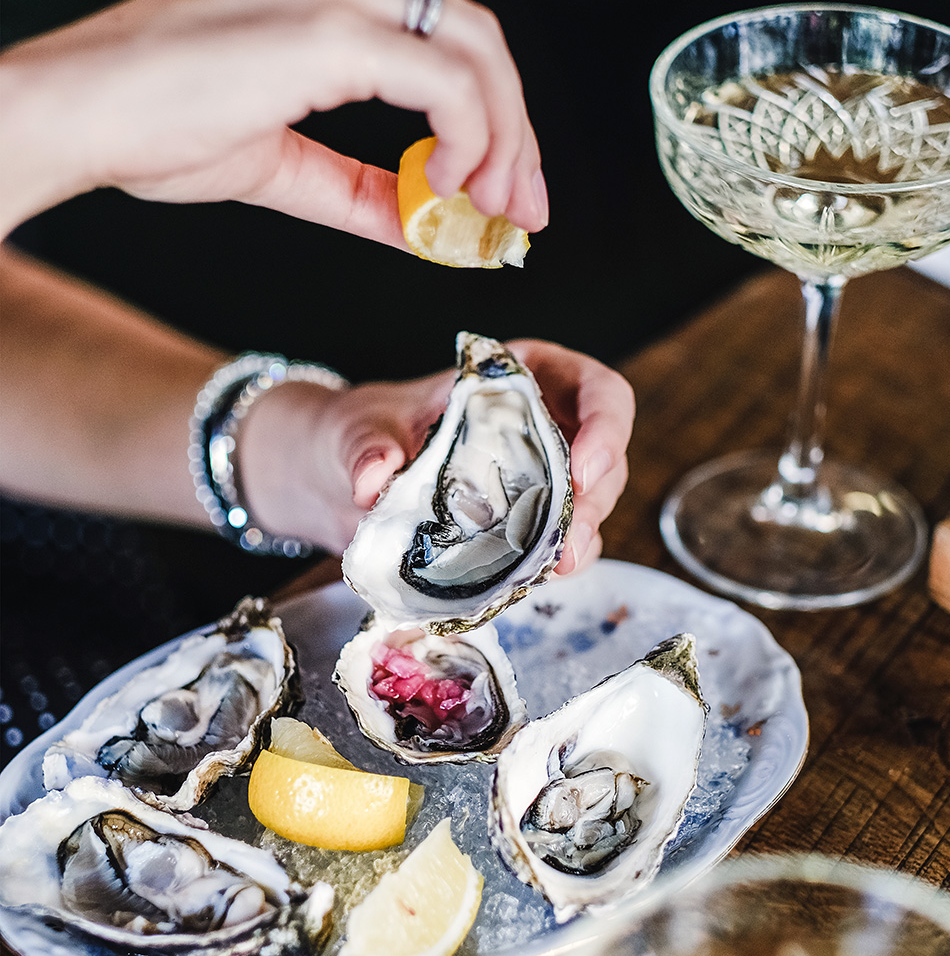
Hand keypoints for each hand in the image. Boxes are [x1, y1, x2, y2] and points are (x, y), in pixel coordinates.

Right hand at [0, 0, 546, 242]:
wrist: (69, 114)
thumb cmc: (151, 127)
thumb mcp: (279, 160)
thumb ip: (358, 186)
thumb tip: (421, 225)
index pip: (444, 36)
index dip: (492, 116)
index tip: (501, 187)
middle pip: (478, 38)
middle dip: (517, 134)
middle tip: (524, 211)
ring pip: (477, 54)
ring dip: (504, 144)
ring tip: (491, 212)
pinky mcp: (327, 25)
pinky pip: (446, 81)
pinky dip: (468, 140)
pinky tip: (448, 188)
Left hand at [238, 340, 634, 575]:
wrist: (335, 480)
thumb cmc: (359, 431)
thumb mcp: (357, 429)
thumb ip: (364, 447)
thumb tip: (373, 478)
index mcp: (519, 380)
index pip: (597, 390)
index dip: (606, 425)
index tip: (585, 468)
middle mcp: (543, 426)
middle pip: (604, 456)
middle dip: (594, 498)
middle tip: (567, 538)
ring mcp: (538, 478)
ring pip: (591, 504)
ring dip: (582, 535)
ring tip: (557, 564)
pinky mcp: (523, 525)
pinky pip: (560, 543)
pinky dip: (556, 560)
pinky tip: (539, 575)